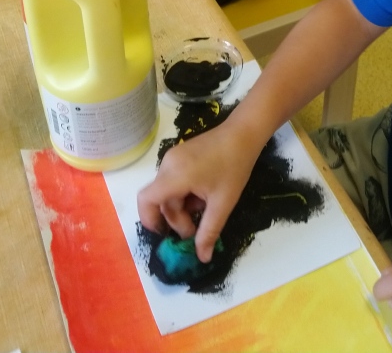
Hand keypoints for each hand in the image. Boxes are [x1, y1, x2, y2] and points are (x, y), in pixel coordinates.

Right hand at [136, 121, 260, 262]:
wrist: (244, 133)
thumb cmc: (234, 166)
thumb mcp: (223, 203)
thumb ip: (209, 232)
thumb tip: (202, 258)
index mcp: (175, 175)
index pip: (147, 200)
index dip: (150, 220)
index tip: (165, 235)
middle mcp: (168, 164)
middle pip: (161, 199)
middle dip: (176, 218)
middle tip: (196, 229)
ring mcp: (173, 157)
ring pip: (168, 191)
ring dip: (182, 206)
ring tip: (205, 208)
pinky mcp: (180, 154)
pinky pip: (174, 180)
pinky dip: (185, 193)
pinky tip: (204, 195)